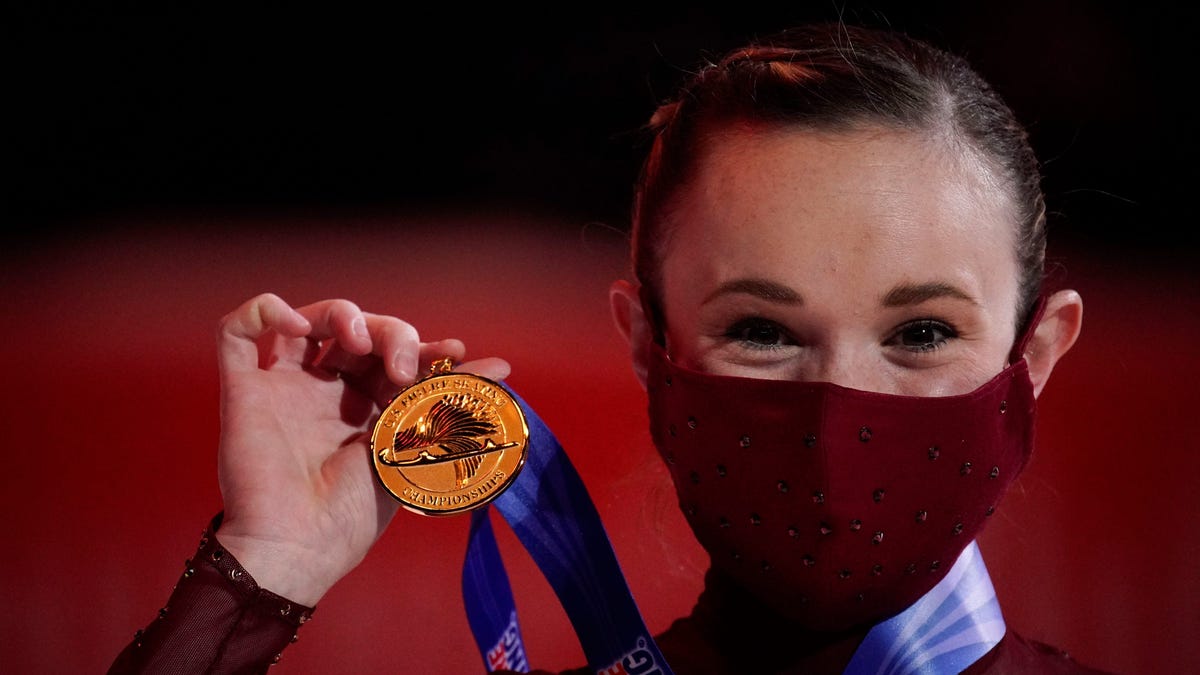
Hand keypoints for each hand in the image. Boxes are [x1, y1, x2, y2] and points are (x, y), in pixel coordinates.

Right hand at [212, 293, 509, 604]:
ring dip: (340, 313)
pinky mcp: (244, 388)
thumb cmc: (354, 516)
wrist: (300, 548)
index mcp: (368, 408)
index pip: (396, 356)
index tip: (454, 354)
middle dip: (391, 335)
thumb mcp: (415, 455)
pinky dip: (265, 311)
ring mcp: (285, 387)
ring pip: (307, 320)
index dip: (424, 348)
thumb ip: (450, 407)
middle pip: (358, 332)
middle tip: (405, 368)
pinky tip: (295, 324)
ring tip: (361, 343)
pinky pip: (239, 332)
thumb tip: (501, 369)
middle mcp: (327, 392)